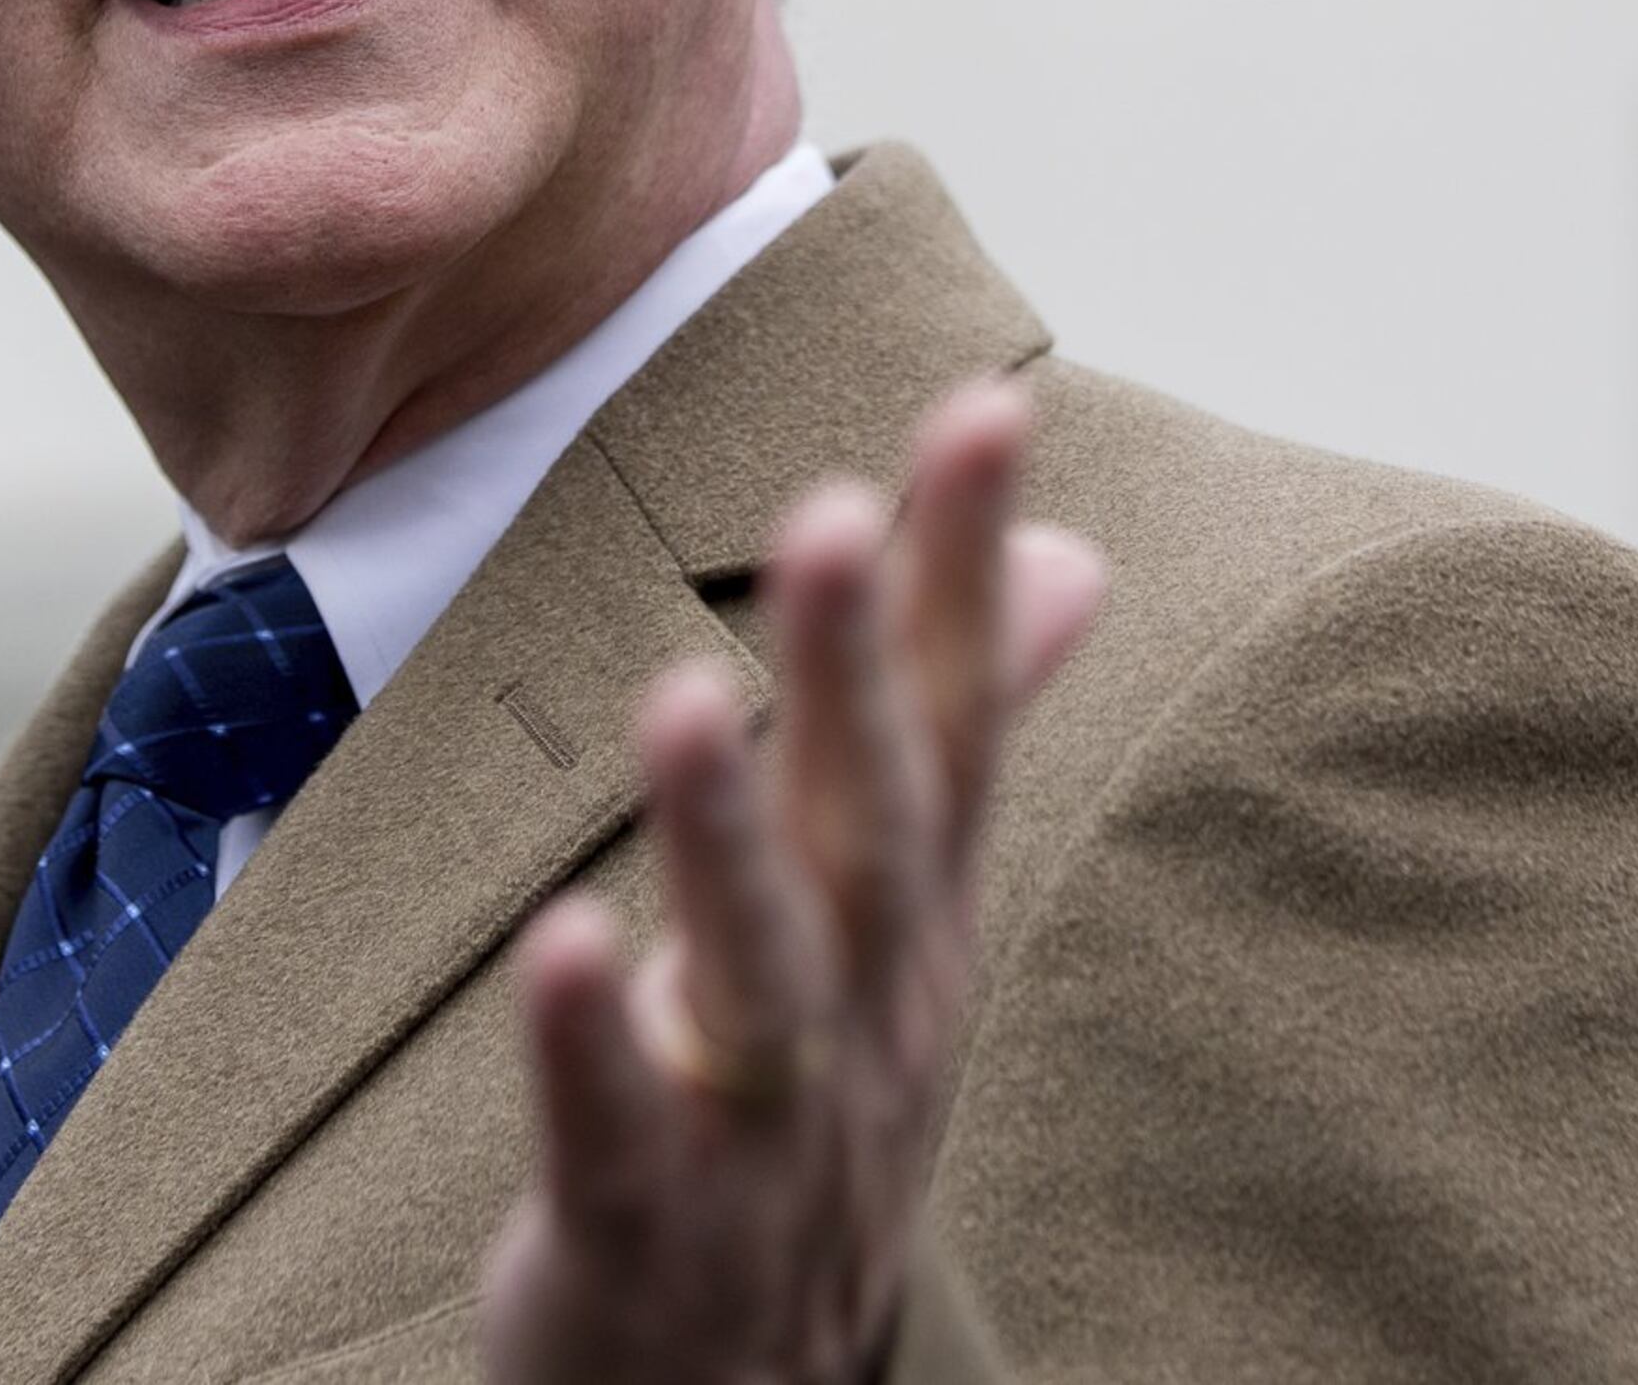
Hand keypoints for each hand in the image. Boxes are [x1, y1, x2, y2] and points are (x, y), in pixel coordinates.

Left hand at [480, 380, 1105, 1383]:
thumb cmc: (818, 1115)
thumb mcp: (905, 922)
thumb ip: (970, 729)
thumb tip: (1072, 554)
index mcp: (912, 923)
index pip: (952, 719)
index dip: (966, 567)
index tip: (982, 407)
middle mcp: (866, 1016)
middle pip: (870, 829)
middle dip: (859, 669)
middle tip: (832, 509)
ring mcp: (767, 1135)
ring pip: (760, 978)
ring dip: (725, 837)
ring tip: (684, 700)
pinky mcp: (641, 1229)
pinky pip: (617, 1131)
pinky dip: (597, 1044)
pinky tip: (565, 944)